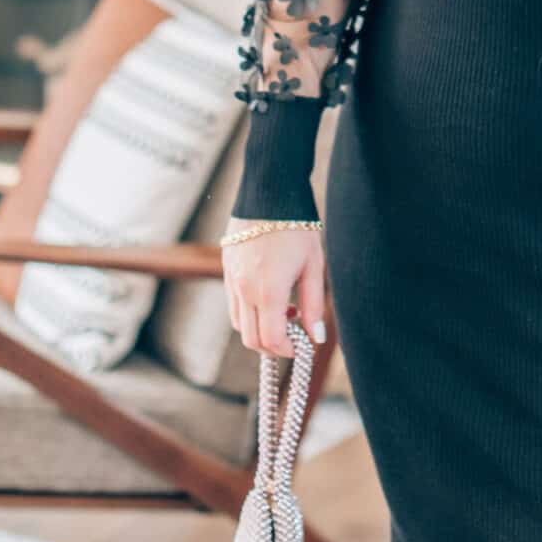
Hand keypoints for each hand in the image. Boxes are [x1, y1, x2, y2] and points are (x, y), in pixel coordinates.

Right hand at [222, 219, 327, 358]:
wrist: (270, 191)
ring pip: (238, 323)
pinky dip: (249, 311)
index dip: (287, 350)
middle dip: (272, 346)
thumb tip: (316, 337)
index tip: (301, 346)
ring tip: (285, 310)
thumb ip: (314, 305)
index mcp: (267, 290)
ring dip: (259, 328)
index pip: (271, 339)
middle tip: (293, 336)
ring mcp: (230, 279)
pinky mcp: (225, 268)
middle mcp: (243, 289)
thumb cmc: (298, 227)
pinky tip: (269, 295)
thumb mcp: (313, 266)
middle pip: (251, 338)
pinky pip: (233, 303)